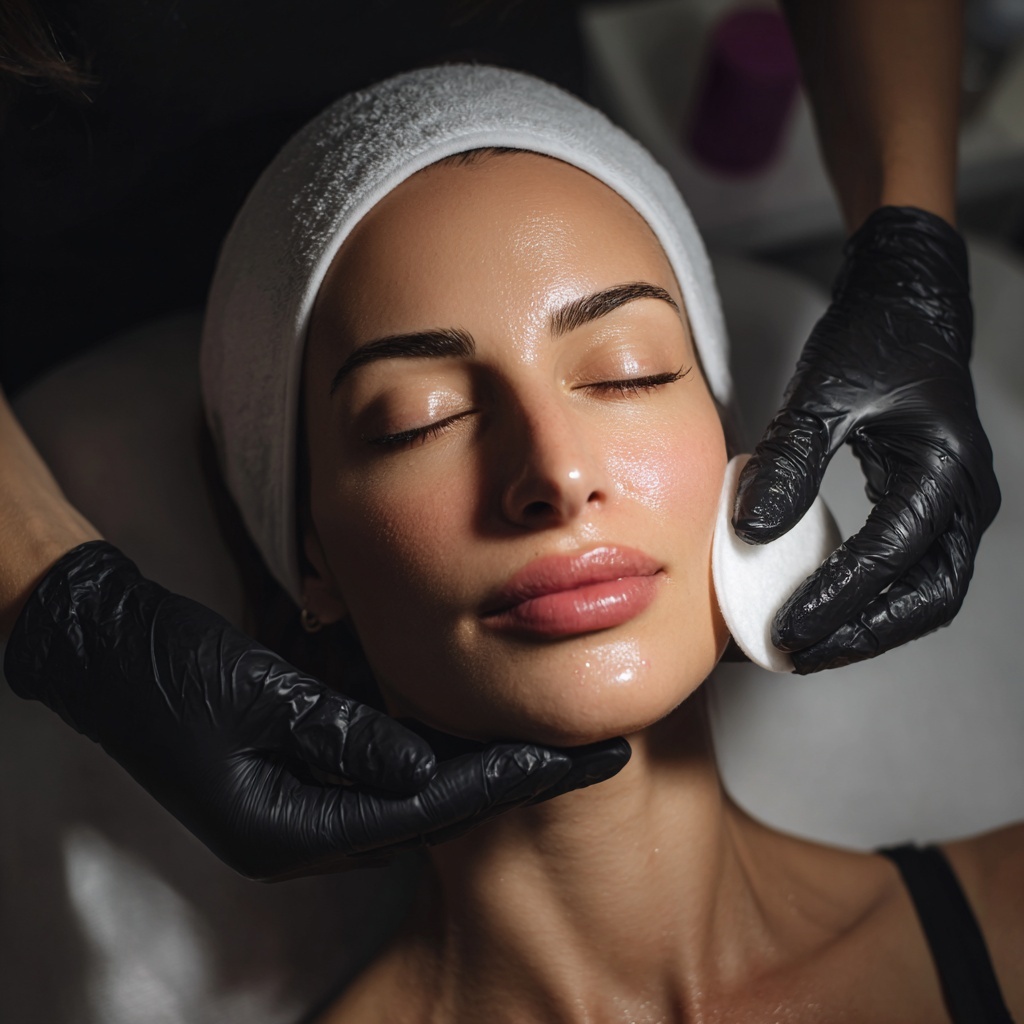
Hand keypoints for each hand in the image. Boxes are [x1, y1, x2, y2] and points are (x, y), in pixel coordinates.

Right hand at [3, 541, 629, 879]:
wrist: (106, 650)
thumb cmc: (168, 667)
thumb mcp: (250, 691)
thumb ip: (337, 732)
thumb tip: (424, 763)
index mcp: (289, 827)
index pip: (424, 805)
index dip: (507, 779)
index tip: (577, 758)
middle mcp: (303, 833)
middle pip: (432, 809)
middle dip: (511, 780)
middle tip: (592, 754)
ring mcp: (301, 809)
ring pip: (415, 794)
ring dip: (482, 767)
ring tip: (555, 741)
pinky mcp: (299, 779)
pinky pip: (387, 774)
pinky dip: (438, 753)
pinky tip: (477, 728)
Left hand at [732, 206, 999, 672]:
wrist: (904, 303)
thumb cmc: (871, 338)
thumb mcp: (822, 393)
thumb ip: (790, 461)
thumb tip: (752, 530)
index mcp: (943, 469)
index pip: (888, 557)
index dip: (834, 601)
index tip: (784, 630)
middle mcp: (964, 496)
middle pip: (928, 597)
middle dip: (863, 634)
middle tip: (798, 654)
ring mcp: (955, 503)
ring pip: (926, 592)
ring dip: (870, 625)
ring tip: (808, 645)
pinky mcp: (933, 503)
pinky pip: (912, 569)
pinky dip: (871, 597)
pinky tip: (823, 604)